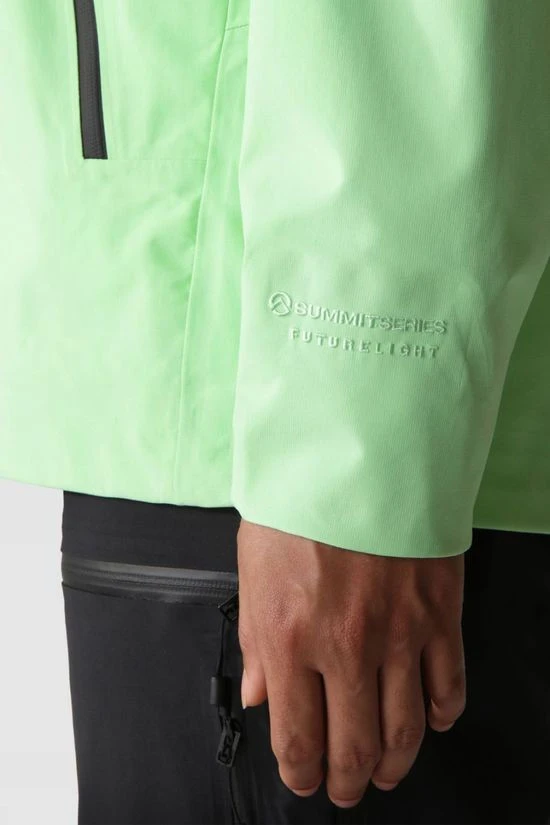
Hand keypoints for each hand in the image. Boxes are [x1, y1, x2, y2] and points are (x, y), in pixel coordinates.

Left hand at [237, 520, 465, 808]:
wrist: (358, 448)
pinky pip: (447, 686)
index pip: (296, 736)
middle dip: (346, 782)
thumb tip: (259, 694)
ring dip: (394, 763)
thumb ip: (254, 636)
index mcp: (287, 635)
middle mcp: (343, 646)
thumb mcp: (254, 563)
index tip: (304, 779)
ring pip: (403, 731)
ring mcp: (397, 635)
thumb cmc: (301, 497)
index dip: (301, 773)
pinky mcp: (438, 615)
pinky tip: (429, 720)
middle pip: (352, 747)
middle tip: (345, 789)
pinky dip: (439, 715)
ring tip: (385, 771)